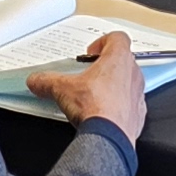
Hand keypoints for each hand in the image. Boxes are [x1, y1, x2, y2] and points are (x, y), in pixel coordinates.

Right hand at [26, 30, 147, 145]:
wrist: (110, 138)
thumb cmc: (96, 108)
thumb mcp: (62, 89)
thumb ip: (47, 81)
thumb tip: (36, 80)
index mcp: (118, 58)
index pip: (117, 38)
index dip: (103, 42)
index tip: (90, 53)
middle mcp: (133, 73)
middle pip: (123, 60)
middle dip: (105, 65)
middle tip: (89, 74)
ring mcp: (138, 94)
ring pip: (128, 82)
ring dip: (114, 85)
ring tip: (94, 95)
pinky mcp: (139, 114)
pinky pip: (131, 104)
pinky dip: (119, 105)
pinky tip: (104, 113)